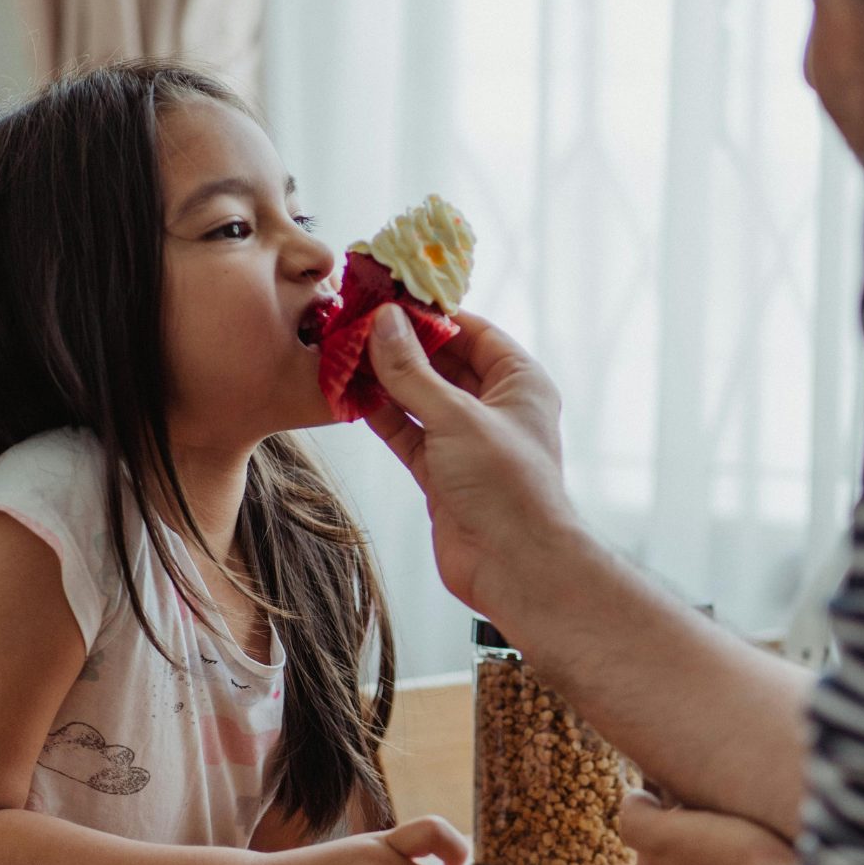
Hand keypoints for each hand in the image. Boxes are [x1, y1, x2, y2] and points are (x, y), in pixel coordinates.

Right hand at [364, 305, 580, 612]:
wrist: (514, 566)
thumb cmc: (506, 487)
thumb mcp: (456, 417)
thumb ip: (413, 371)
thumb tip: (383, 323)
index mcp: (520, 383)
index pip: (474, 332)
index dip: (432, 314)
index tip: (390, 297)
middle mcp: (496, 408)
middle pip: (443, 363)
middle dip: (401, 346)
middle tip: (356, 323)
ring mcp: (467, 441)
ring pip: (420, 398)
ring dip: (385, 380)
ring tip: (343, 354)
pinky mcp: (442, 473)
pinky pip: (408, 433)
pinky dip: (382, 416)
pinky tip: (349, 396)